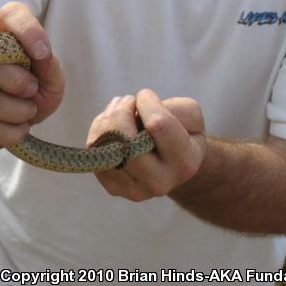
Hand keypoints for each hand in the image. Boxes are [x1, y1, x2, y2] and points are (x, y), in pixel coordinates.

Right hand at [0, 2, 65, 150]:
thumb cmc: (29, 91)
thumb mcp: (50, 80)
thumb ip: (50, 66)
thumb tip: (42, 54)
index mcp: (5, 31)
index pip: (12, 15)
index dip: (28, 31)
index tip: (42, 53)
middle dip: (24, 88)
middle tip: (32, 95)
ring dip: (15, 115)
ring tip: (25, 115)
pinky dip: (3, 134)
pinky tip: (14, 131)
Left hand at [87, 89, 205, 200]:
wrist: (171, 164)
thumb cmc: (182, 133)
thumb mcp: (191, 114)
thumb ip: (173, 108)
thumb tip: (136, 110)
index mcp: (183, 162)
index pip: (157, 124)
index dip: (147, 102)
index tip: (147, 97)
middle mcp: (158, 181)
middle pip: (125, 139)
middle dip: (121, 111)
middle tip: (128, 101)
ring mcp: (133, 188)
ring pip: (105, 142)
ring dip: (108, 116)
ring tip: (120, 108)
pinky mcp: (113, 186)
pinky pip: (94, 148)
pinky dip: (99, 129)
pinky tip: (113, 125)